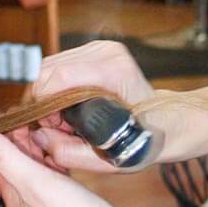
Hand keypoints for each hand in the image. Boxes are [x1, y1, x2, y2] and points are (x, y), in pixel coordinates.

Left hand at [0, 123, 151, 206]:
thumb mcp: (33, 180)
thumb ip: (1, 155)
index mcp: (14, 197)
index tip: (10, 113)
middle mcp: (28, 203)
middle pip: (15, 165)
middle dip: (19, 139)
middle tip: (32, 116)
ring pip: (36, 172)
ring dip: (38, 150)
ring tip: (49, 129)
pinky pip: (56, 180)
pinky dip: (56, 163)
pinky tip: (65, 156)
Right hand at [11, 41, 158, 173]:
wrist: (168, 123)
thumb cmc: (143, 141)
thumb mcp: (110, 159)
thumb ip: (72, 152)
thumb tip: (39, 137)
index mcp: (115, 73)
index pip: (58, 77)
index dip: (43, 104)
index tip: (48, 126)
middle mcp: (109, 53)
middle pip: (49, 69)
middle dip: (42, 99)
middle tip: (54, 126)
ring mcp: (103, 47)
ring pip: (50, 65)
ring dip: (47, 92)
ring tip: (62, 118)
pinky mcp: (97, 49)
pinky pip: (60, 64)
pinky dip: (55, 86)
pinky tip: (67, 105)